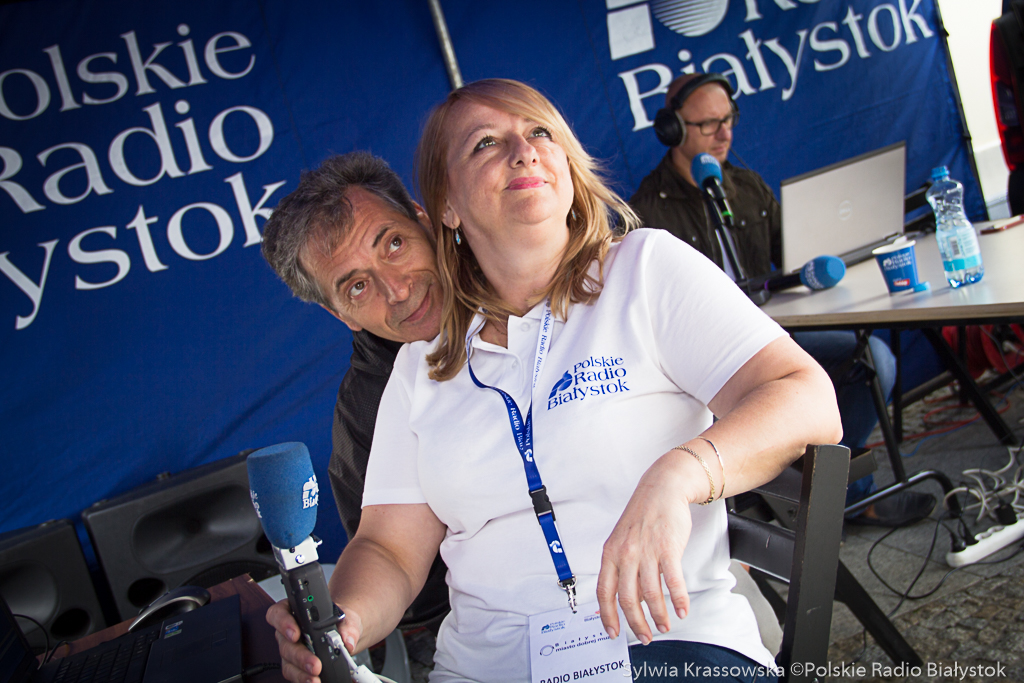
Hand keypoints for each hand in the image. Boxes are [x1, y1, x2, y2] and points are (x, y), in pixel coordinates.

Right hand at [266, 599, 362, 682]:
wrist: (344, 635)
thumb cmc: (340, 622)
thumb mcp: (347, 618)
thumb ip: (348, 626)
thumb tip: (347, 641)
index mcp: (295, 611)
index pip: (279, 613)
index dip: (283, 623)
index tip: (295, 634)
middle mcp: (288, 631)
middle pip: (285, 644)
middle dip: (299, 656)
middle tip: (314, 664)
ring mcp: (290, 650)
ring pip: (288, 662)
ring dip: (301, 672)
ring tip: (315, 678)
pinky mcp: (295, 666)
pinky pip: (295, 673)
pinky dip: (305, 679)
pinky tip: (314, 681)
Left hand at [596, 450, 703, 643]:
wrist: (662, 489)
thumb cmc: (642, 515)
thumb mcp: (621, 539)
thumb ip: (618, 566)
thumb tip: (617, 596)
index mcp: (610, 553)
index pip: (604, 592)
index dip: (608, 616)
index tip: (613, 632)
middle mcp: (626, 554)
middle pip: (628, 599)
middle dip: (636, 623)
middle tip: (645, 636)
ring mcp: (646, 552)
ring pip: (650, 594)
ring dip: (659, 616)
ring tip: (664, 626)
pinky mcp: (668, 548)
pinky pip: (672, 582)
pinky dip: (678, 600)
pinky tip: (681, 610)